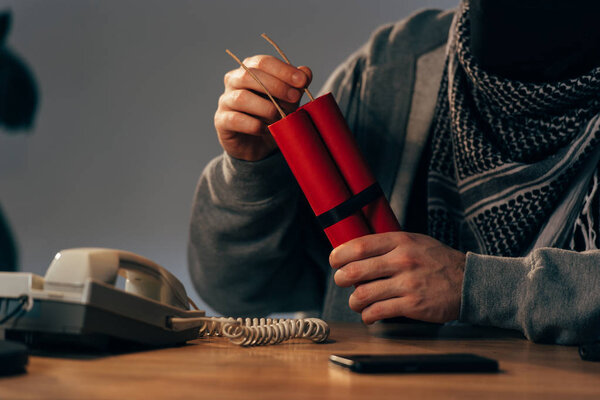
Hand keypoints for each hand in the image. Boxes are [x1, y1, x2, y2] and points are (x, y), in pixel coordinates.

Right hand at [215, 55, 311, 160]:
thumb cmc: (272, 116)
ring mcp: (225, 100)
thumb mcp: (288, 100)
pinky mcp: (222, 121)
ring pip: (241, 98)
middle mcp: (234, 81)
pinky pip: (235, 120)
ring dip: (265, 107)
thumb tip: (306, 72)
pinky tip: (265, 129)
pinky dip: (252, 125)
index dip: (283, 70)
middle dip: (276, 85)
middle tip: (295, 98)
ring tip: (280, 116)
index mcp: (249, 69)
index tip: (302, 81)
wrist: (257, 144)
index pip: (263, 62)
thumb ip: (296, 86)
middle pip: (250, 75)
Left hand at [329, 232, 465, 324]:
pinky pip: (378, 312)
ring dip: (354, 301)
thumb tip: (356, 251)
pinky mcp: (412, 304)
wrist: (468, 282)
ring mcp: (407, 283)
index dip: (340, 255)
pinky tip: (369, 315)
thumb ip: (388, 245)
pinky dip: (368, 316)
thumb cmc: (437, 261)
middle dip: (341, 278)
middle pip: (356, 270)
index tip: (334, 261)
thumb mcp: (415, 242)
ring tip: (357, 301)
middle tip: (341, 281)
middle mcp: (402, 260)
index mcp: (400, 241)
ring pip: (363, 294)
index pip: (360, 245)